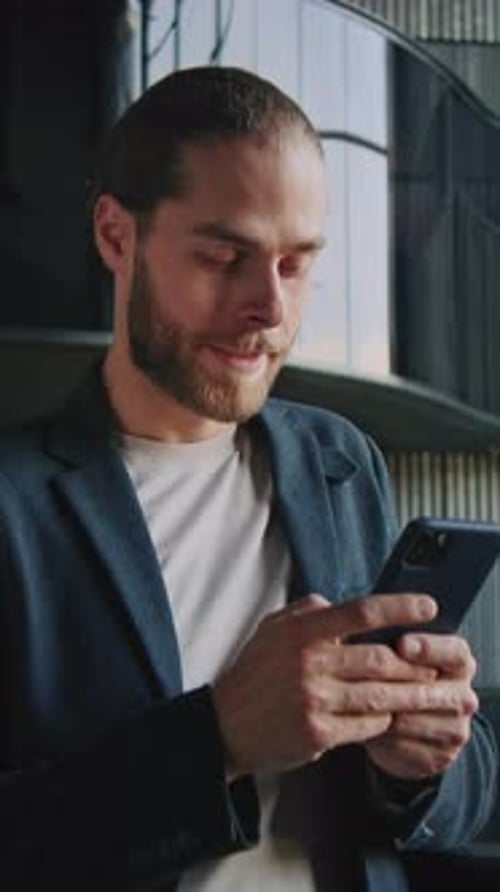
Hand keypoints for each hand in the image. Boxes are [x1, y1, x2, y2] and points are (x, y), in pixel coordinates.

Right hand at [212, 592, 439, 779]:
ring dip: (406, 694)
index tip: (428, 606)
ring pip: (380, 695)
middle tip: (432, 664)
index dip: (400, 607)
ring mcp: (315, 700)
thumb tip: (339, 601)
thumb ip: (308, 610)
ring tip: (422, 691)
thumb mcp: (273, 628)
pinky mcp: (318, 734)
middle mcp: (309, 663)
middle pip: (381, 658)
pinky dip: (382, 720)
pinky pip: (367, 725)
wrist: (224, 724)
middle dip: (413, 662)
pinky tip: (386, 715)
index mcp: (302, 632)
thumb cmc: (254, 673)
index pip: (360, 612)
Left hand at [365, 632, 477, 779]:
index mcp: (459, 661)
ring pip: (411, 719)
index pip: (453, 652)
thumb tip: (363, 627)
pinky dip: (379, 735)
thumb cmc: (398, 675)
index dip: (428, 647)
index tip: (402, 644)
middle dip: (396, 684)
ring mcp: (456, 728)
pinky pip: (402, 745)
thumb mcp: (398, 653)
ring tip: (352, 698)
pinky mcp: (440, 756)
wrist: (407, 726)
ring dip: (380, 710)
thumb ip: (389, 639)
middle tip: (364, 678)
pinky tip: (361, 723)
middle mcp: (464, 695)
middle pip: (432, 690)